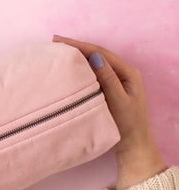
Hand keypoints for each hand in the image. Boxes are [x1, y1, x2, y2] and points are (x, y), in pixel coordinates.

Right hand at [53, 36, 166, 189]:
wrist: (132, 148)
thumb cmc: (128, 127)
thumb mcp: (119, 102)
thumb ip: (108, 79)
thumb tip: (95, 56)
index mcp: (128, 73)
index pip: (100, 53)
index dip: (80, 46)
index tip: (61, 41)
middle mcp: (122, 73)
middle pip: (97, 54)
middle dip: (77, 47)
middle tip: (56, 41)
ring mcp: (115, 81)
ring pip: (94, 63)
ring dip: (78, 56)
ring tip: (60, 51)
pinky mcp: (108, 89)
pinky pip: (93, 74)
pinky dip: (80, 68)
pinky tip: (70, 68)